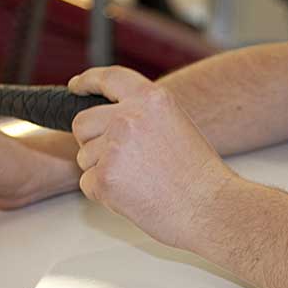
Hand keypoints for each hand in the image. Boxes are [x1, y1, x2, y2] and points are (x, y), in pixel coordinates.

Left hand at [69, 66, 235, 248]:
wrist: (211, 209)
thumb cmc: (199, 175)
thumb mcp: (176, 125)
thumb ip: (143, 115)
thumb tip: (113, 117)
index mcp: (151, 99)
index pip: (109, 78)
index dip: (88, 81)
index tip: (76, 86)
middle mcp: (129, 117)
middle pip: (83, 123)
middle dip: (90, 141)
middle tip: (120, 161)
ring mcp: (114, 147)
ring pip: (84, 157)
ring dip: (102, 171)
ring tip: (139, 182)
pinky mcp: (105, 178)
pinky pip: (87, 184)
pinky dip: (104, 194)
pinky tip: (134, 197)